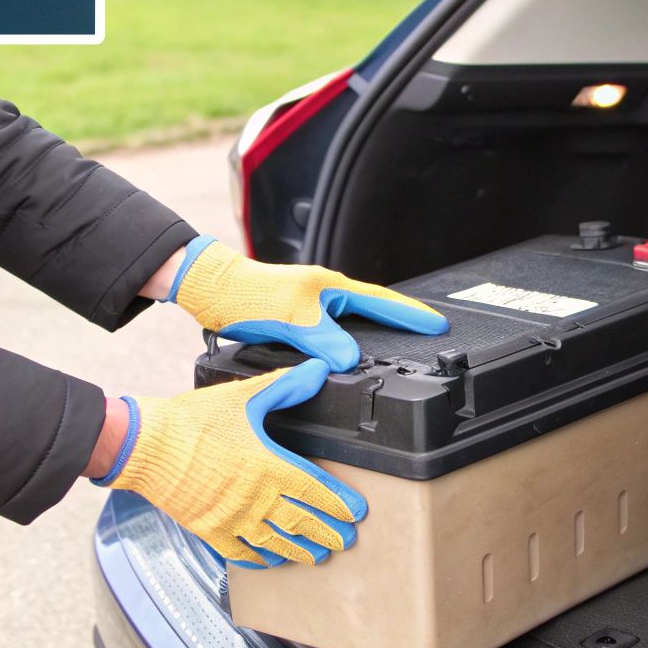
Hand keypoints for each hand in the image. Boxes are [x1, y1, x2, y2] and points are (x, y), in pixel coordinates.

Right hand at [92, 360, 363, 567]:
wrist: (145, 446)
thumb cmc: (192, 421)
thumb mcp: (244, 397)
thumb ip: (285, 387)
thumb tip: (319, 370)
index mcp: (267, 466)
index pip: (314, 489)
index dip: (338, 503)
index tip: (356, 513)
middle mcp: (253, 498)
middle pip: (300, 522)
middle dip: (327, 532)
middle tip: (348, 542)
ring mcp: (230, 518)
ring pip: (275, 542)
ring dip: (300, 550)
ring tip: (319, 556)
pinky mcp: (208, 529)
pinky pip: (239, 552)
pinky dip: (260, 559)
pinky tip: (272, 561)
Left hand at [161, 236, 446, 370]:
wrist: (207, 290)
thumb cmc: (244, 294)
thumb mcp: (289, 318)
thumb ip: (323, 339)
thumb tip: (352, 360)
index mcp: (330, 287)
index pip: (382, 302)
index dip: (411, 316)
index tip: (440, 325)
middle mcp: (324, 295)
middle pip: (373, 310)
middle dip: (400, 323)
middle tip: (427, 338)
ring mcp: (310, 307)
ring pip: (351, 324)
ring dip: (372, 335)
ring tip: (395, 351)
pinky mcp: (293, 322)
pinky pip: (330, 335)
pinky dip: (344, 346)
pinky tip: (344, 360)